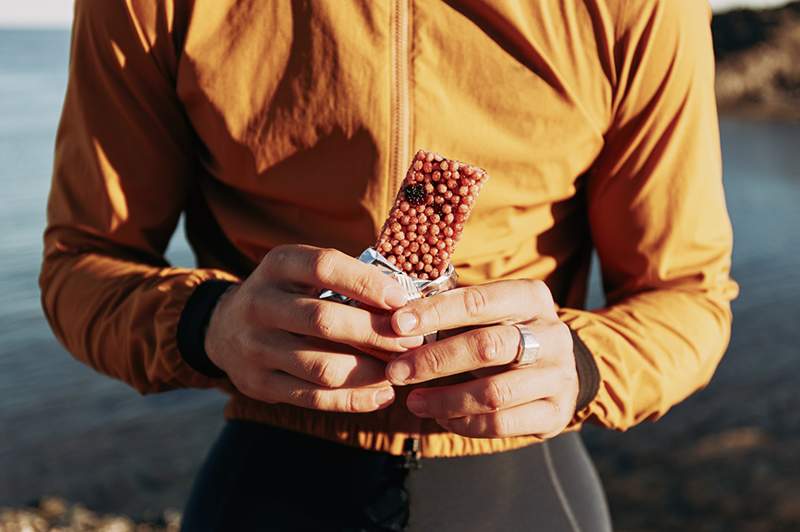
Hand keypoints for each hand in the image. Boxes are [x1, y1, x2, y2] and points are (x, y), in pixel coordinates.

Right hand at [205, 245, 423, 411]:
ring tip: (401, 370)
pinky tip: (382, 394)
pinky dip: (353, 399)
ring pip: (322, 366)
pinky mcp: (258, 383)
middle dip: (377, 334)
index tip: (402, 299)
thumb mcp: (303, 273)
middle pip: (325, 321)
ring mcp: (255, 346)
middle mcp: (260, 303)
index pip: (324, 267)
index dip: (367, 283)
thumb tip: (407, 304)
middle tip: (413, 341)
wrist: (223, 328)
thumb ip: (345, 280)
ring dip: (370, 371)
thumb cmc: (288, 296)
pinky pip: (313, 398)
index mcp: (278, 265)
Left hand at [385, 280, 577, 438]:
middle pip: (487, 346)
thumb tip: (398, 319)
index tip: (398, 324)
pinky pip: (502, 424)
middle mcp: (552, 334)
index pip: (479, 301)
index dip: (436, 312)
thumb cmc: (506, 333)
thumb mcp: (489, 313)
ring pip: (493, 392)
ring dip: (445, 399)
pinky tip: (443, 417)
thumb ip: (453, 312)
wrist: (558, 371)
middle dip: (434, 360)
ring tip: (413, 401)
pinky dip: (465, 423)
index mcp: (532, 298)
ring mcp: (558, 376)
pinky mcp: (556, 413)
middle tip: (396, 370)